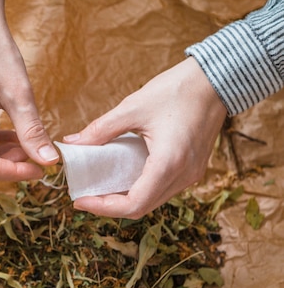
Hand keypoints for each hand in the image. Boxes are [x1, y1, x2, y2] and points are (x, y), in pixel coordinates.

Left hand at [62, 57, 227, 218]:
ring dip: (125, 199)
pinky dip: (140, 189)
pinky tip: (121, 178)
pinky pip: (163, 189)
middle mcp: (183, 175)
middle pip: (142, 208)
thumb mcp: (132, 108)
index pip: (133, 205)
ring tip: (100, 189)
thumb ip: (101, 129)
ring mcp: (191, 174)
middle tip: (85, 196)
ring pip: (153, 201)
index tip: (81, 200)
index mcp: (168, 164)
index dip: (103, 208)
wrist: (215, 80)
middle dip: (110, 206)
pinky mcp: (192, 169)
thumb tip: (73, 143)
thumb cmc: (177, 90)